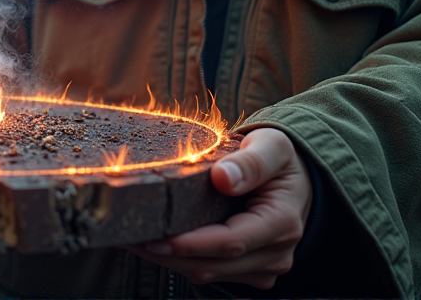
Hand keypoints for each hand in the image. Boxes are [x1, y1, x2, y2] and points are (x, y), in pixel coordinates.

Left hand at [126, 128, 312, 289]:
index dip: (189, 243)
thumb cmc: (279, 160)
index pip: (229, 243)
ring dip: (166, 259)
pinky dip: (178, 260)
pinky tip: (153, 242)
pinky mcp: (248, 271)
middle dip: (166, 254)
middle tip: (125, 236)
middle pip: (211, 265)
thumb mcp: (272, 147)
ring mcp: (263, 267)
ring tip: (131, 237)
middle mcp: (276, 253)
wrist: (294, 179)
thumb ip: (251, 161)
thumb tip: (223, 178)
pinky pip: (208, 272)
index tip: (153, 237)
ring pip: (205, 273)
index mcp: (282, 223)